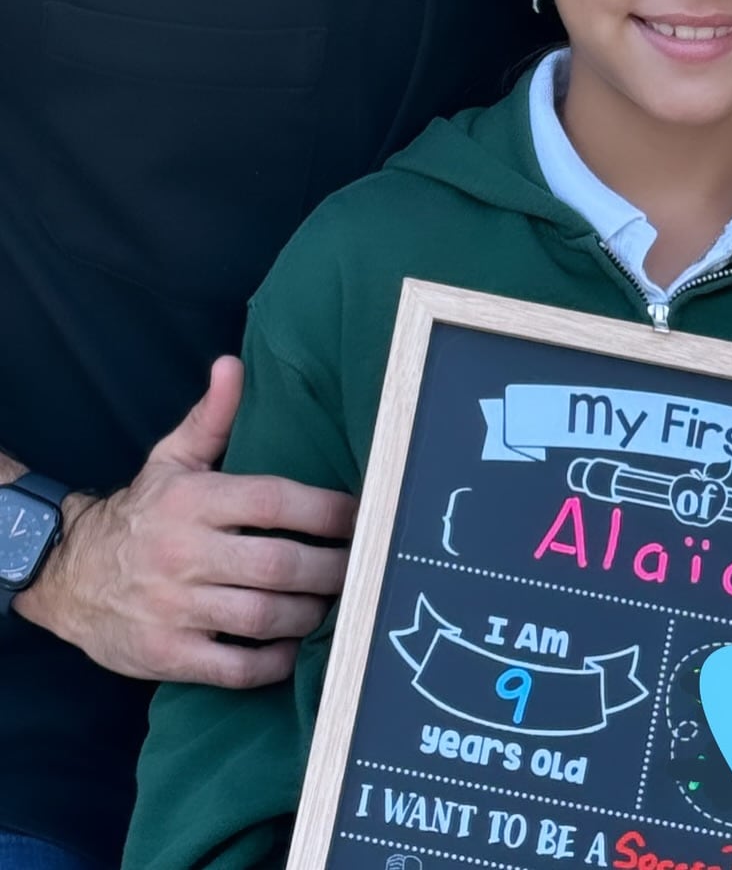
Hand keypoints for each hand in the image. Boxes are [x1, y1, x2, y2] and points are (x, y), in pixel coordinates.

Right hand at [14, 356, 355, 688]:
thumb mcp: (170, 459)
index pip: (274, 501)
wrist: (69, 578)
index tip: (362, 514)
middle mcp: (184, 555)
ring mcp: (174, 609)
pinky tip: (295, 647)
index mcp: (193, 502)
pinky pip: (235, 667)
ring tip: (337, 602)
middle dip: (331, 568)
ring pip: (264, 617)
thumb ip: (210, 416)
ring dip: (311, 613)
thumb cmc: (139, 514)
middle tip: (362, 566)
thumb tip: (234, 364)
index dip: (326, 510)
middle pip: (278, 564)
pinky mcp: (167, 655)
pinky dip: (273, 662)